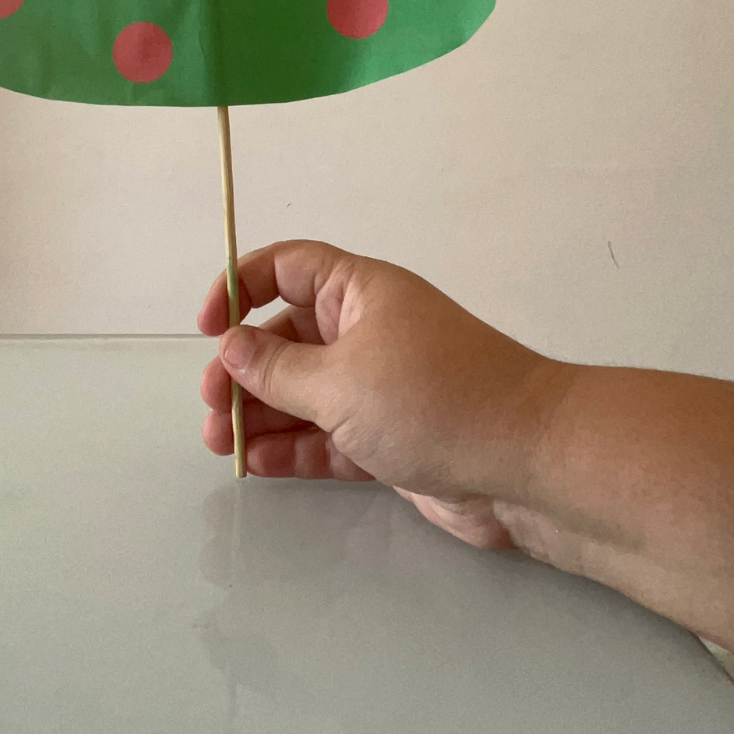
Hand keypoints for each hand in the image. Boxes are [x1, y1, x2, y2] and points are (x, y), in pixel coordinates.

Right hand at [199, 240, 560, 551]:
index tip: (206, 327)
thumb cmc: (433, 400)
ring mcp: (380, 388)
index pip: (288, 268)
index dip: (241, 286)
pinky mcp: (390, 439)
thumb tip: (230, 348)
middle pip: (288, 337)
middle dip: (244, 369)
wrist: (527, 464)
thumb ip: (276, 369)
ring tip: (221, 446)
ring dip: (260, 415)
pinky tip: (256, 464)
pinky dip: (293, 447)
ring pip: (304, 393)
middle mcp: (367, 332)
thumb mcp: (339, 380)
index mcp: (361, 292)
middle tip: (212, 409)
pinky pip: (327, 436)